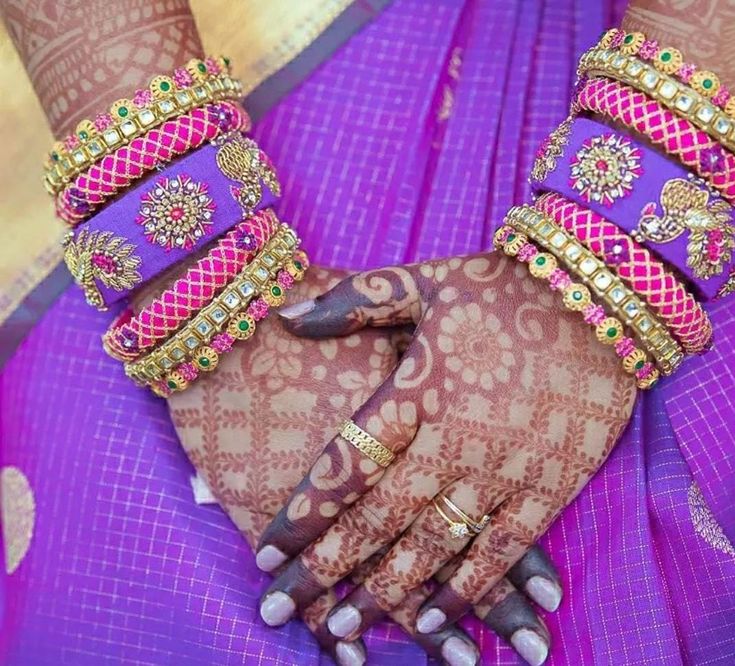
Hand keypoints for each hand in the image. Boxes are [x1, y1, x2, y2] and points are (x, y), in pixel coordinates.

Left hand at [254, 252, 635, 646]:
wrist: (599, 298)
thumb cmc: (502, 289)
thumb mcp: (423, 283)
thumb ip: (353, 304)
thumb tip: (284, 317)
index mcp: (416, 391)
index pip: (345, 466)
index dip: (302, 514)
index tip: (266, 553)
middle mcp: (453, 439)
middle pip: (377, 519)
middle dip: (325, 570)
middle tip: (281, 610)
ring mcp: (503, 468)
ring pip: (433, 546)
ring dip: (387, 592)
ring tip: (343, 631)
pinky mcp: (549, 485)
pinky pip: (502, 549)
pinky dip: (469, 589)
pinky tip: (440, 621)